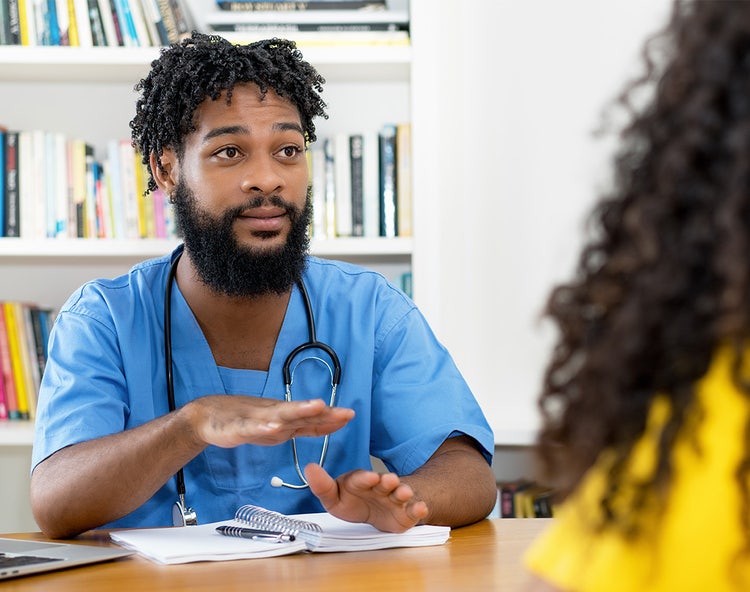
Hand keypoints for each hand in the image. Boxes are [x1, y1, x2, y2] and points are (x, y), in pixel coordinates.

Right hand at [181, 395, 354, 448]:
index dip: (330, 417)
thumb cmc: (245, 420)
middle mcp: (273, 414)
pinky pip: (251, 429)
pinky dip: (262, 428)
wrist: (206, 417)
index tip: (350, 415)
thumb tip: (329, 423)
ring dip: (297, 411)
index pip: (311, 417)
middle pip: (300, 412)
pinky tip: (272, 427)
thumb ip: (303, 426)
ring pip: (279, 415)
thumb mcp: (279, 426)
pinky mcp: (238, 428)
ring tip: (314, 408)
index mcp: (283, 416)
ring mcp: (256, 419)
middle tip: (340, 411)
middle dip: (321, 411)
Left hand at [304, 463, 428, 532]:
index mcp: (362, 481)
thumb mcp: (335, 497)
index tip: (368, 477)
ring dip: (402, 492)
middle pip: (385, 483)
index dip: (364, 478)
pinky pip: (414, 510)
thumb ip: (323, 486)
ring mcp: (394, 499)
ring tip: (403, 492)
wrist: (378, 512)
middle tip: (387, 480)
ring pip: (400, 493)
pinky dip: (418, 509)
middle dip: (386, 481)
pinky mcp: (406, 513)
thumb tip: (309, 468)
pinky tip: (421, 508)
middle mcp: (380, 487)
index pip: (361, 478)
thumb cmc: (355, 501)